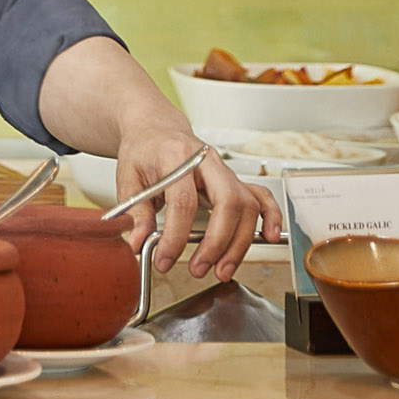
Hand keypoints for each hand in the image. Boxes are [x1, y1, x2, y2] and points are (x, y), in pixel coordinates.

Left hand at [117, 124, 269, 282]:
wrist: (157, 129)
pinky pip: (262, 197)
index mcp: (176, 157)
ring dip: (239, 243)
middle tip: (200, 268)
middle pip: (227, 203)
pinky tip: (271, 237)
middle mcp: (207, 162)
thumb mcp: (127, 177)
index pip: (183, 200)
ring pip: (247, 206)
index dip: (176, 235)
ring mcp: (225, 170)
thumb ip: (134, 211)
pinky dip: (271, 217)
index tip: (165, 259)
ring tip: (222, 269)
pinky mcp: (235, 180)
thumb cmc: (144, 150)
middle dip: (217, 242)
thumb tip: (136, 243)